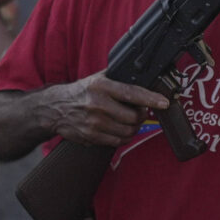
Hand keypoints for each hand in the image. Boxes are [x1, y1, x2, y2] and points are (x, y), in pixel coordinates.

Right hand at [49, 73, 167, 145]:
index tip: (164, 103)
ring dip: (135, 128)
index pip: (132, 93)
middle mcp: (98, 104)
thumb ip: (118, 79)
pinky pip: (118, 141)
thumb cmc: (81, 92)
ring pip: (128, 131)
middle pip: (133, 116)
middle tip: (141, 112)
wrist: (55, 108)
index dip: (151, 99)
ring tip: (132, 122)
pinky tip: (121, 130)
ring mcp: (94, 122)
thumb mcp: (97, 79)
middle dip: (142, 115)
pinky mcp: (91, 137)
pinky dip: (124, 137)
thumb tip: (145, 80)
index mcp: (101, 86)